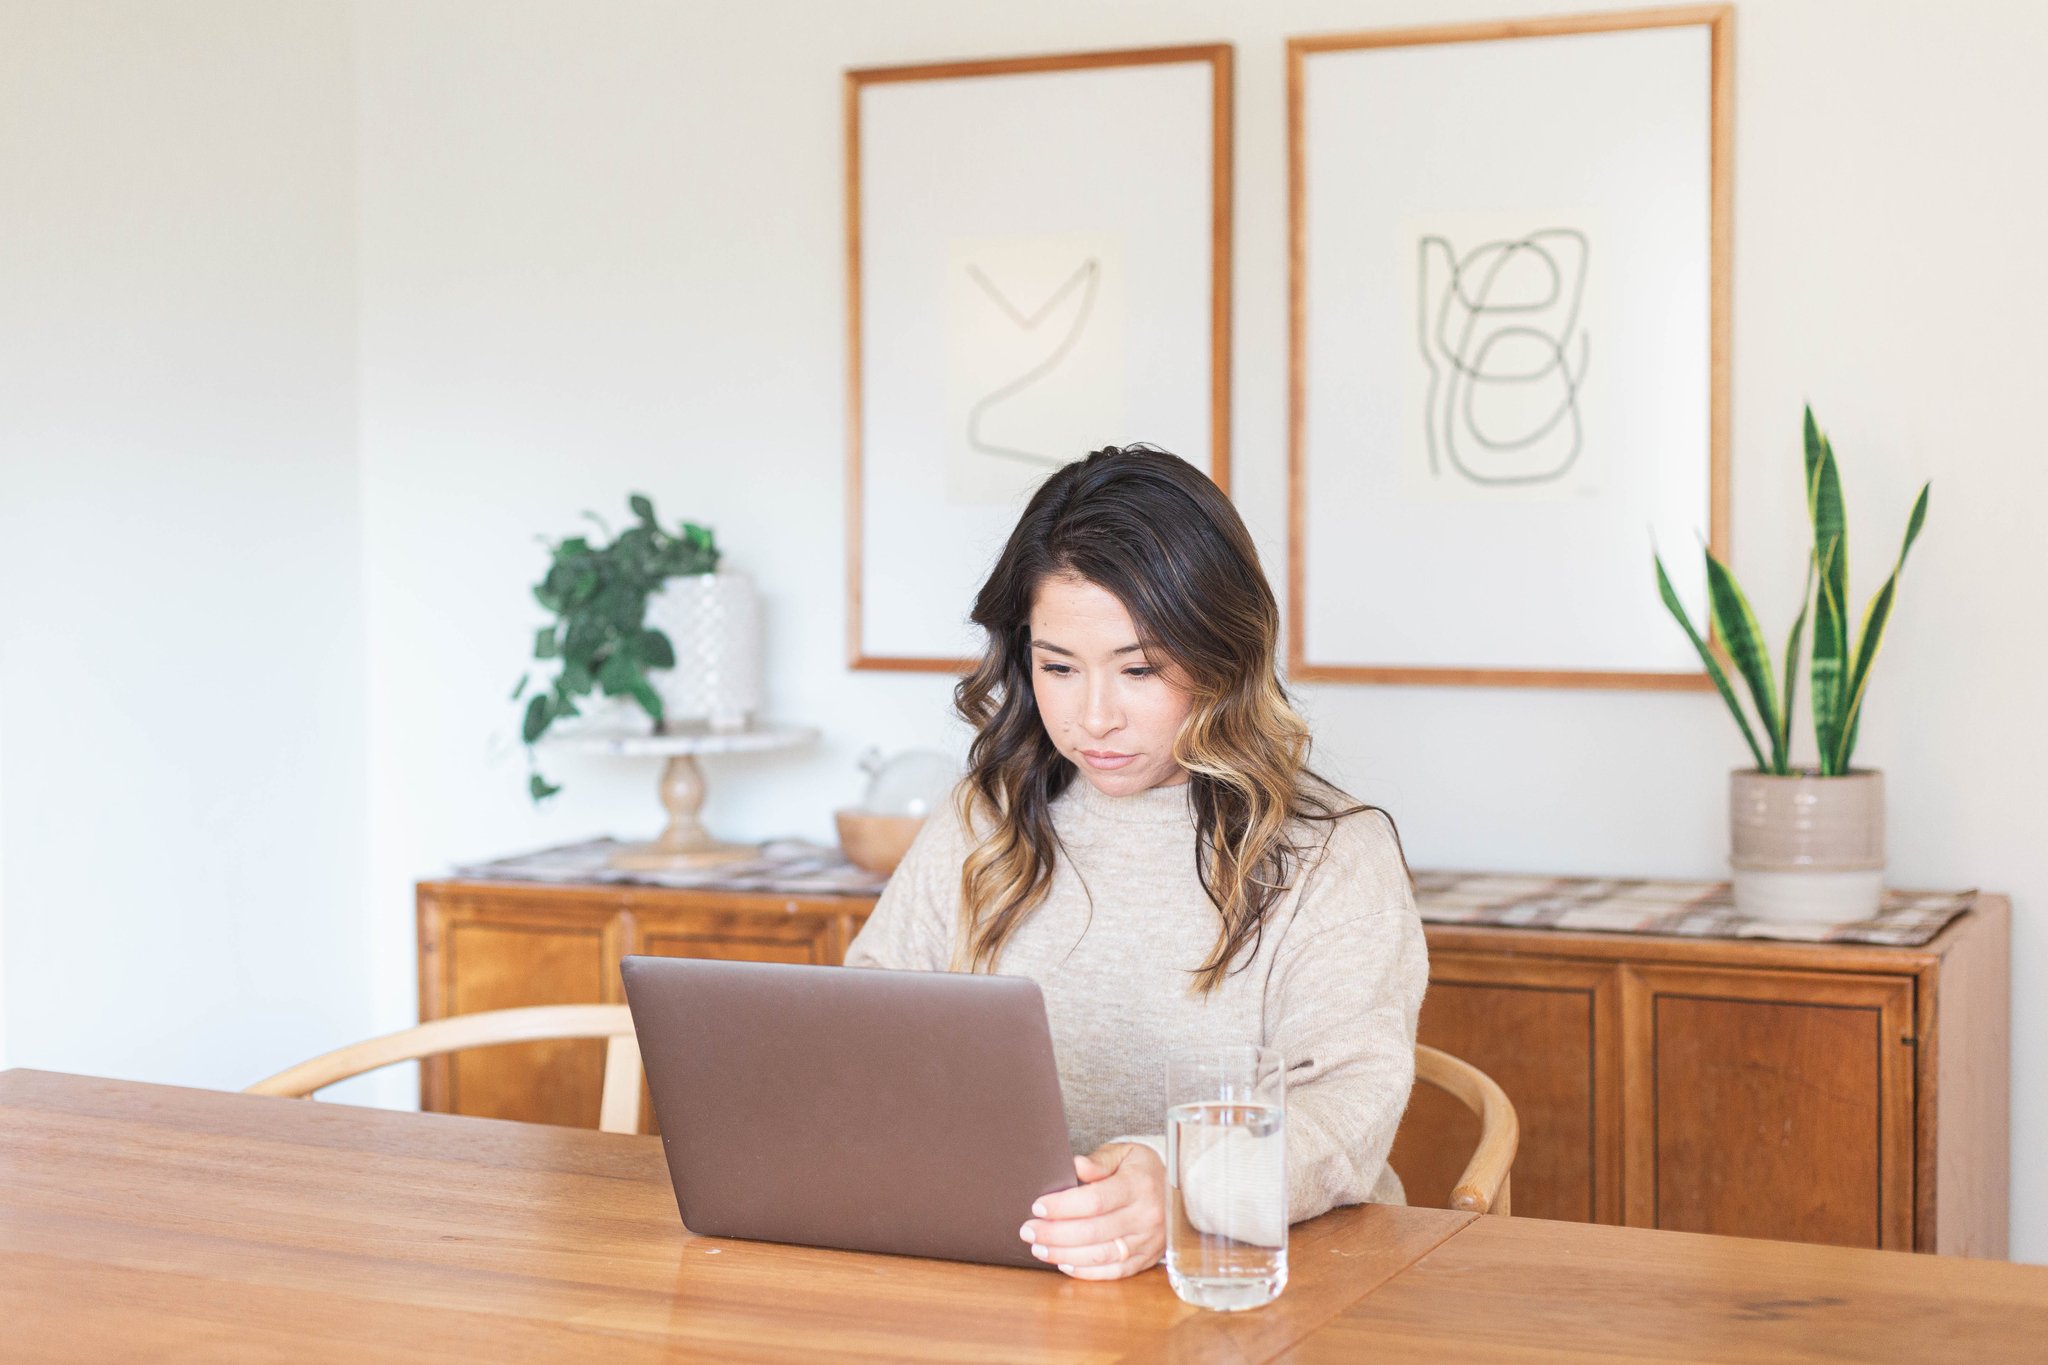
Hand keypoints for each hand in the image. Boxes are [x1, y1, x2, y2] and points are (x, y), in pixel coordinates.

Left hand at [1019, 1141, 1166, 1278]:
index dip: (1063, 1206)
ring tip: (1039, 1249)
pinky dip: (1087, 1271)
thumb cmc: (1142, 1168)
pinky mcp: (1147, 1258)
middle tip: (1028, 1230)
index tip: (1038, 1206)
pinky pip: (1114, 1271)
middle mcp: (1146, 1216)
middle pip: (1094, 1231)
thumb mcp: (1124, 1153)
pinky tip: (1064, 1264)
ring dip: (1065, 1255)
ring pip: (1101, 1255)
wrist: (1177, 1188)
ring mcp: (1148, 1241)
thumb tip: (1075, 1166)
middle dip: (1055, 1233)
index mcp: (1139, 1185)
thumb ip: (1098, 1161)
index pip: (1095, 1200)